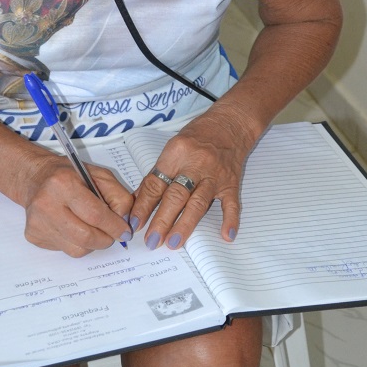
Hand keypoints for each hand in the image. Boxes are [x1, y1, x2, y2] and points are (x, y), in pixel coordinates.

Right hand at [22, 153, 133, 257]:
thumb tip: (124, 222)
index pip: (95, 214)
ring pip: (76, 249)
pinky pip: (64, 250)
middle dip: (105, 239)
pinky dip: (76, 243)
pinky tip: (73, 227)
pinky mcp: (34, 236)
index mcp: (63, 183)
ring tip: (91, 228)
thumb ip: (117, 196)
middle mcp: (46, 203)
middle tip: (112, 235)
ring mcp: (38, 222)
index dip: (114, 226)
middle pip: (85, 236)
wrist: (36, 178)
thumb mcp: (99, 175)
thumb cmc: (69, 174)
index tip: (125, 232)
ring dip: (91, 243)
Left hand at [130, 107, 257, 250]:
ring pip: (199, 202)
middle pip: (176, 195)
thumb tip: (138, 202)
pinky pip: (231, 203)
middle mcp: (196, 164)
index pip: (156, 183)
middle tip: (151, 241)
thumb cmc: (198, 136)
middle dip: (162, 220)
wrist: (230, 124)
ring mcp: (215, 174)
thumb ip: (157, 175)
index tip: (134, 224)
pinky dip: (230, 220)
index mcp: (177, 153)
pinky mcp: (231, 182)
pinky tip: (226, 236)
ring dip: (185, 224)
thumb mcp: (172, 149)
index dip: (143, 205)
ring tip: (173, 243)